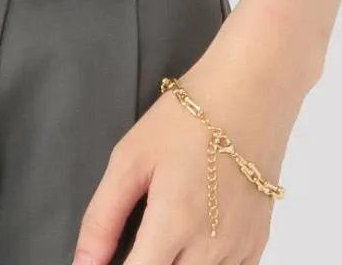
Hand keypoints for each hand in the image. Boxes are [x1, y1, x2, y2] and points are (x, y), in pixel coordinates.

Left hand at [69, 15, 312, 264]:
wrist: (250, 93)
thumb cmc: (186, 119)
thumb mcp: (129, 158)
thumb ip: (102, 217)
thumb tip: (83, 263)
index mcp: (173, 224)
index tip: (108, 260)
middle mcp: (210, 248)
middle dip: (146, 263)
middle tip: (137, 240)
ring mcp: (239, 250)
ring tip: (162, 237)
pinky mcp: (257, 244)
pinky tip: (191, 242)